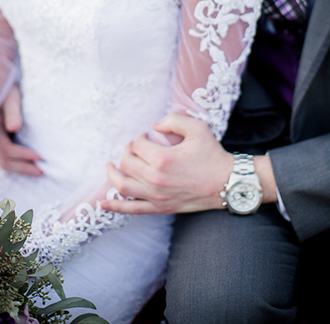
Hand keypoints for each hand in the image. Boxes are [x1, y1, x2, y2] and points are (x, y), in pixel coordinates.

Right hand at [0, 85, 42, 176]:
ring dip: (20, 168)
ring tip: (38, 171)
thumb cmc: (7, 89)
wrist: (0, 86)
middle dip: (23, 167)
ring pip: (3, 161)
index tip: (40, 157)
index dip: (23, 156)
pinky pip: (5, 156)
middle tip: (41, 172)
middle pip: (4, 160)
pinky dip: (17, 162)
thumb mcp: (11, 98)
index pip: (6, 149)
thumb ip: (12, 112)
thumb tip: (14, 127)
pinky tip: (30, 163)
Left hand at [102, 113, 236, 214]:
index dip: (139, 138)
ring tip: (110, 167)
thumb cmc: (213, 155)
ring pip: (122, 186)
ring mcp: (156, 195)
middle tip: (134, 147)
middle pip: (127, 163)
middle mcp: (156, 179)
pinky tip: (103, 204)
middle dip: (127, 151)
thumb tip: (154, 126)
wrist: (227, 182)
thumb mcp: (198, 128)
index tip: (146, 136)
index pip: (138, 145)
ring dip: (112, 175)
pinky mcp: (160, 208)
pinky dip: (115, 207)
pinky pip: (132, 209)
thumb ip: (174, 120)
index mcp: (164, 158)